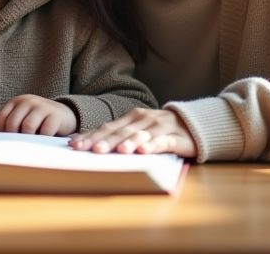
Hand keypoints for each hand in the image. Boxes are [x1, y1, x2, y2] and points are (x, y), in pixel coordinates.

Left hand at [0, 95, 77, 136]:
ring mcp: (42, 107)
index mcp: (16, 101)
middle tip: (20, 144)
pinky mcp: (55, 116)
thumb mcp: (21, 117)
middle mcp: (28, 101)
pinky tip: (43, 141)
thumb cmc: (38, 120)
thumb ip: (6, 122)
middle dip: (14, 137)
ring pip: (28, 126)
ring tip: (31, 143)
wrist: (64, 114)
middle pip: (12, 123)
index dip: (1, 132)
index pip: (0, 117)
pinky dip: (42, 139)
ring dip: (28, 139)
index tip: (7, 140)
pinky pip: (45, 131)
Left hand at [69, 108, 197, 156]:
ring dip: (129, 142)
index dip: (91, 136)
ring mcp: (160, 127)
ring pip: (141, 135)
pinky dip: (153, 145)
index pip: (107, 127)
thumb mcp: (137, 130)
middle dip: (105, 141)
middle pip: (121, 132)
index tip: (75, 146)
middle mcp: (143, 120)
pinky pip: (163, 142)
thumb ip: (118, 135)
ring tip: (118, 151)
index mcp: (131, 117)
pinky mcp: (176, 138)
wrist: (194, 125)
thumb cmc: (159, 131)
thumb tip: (88, 144)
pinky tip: (144, 151)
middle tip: (91, 150)